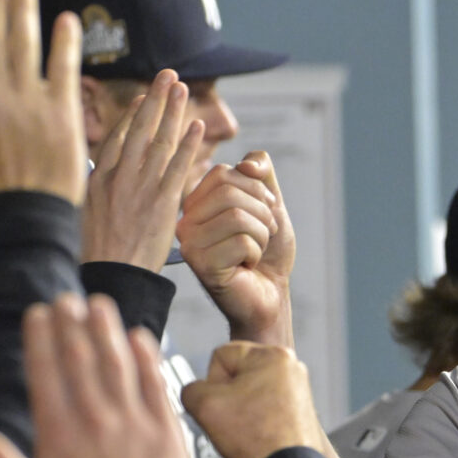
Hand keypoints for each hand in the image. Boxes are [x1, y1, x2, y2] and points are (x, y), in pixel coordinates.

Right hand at [0, 292, 197, 457]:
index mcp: (57, 434)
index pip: (45, 372)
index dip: (41, 338)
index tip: (38, 313)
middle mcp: (94, 420)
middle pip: (80, 360)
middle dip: (71, 324)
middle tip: (67, 298)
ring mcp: (133, 423)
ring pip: (117, 364)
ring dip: (106, 330)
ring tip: (98, 304)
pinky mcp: (166, 431)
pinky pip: (155, 385)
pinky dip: (146, 358)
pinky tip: (138, 337)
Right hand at [81, 71, 208, 270]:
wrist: (111, 276)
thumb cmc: (95, 253)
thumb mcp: (83, 214)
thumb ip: (94, 190)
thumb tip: (98, 176)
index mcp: (96, 178)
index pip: (116, 137)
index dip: (132, 115)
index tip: (144, 97)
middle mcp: (117, 176)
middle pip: (138, 128)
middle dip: (155, 99)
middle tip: (168, 75)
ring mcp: (141, 187)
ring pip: (159, 140)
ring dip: (173, 112)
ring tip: (184, 89)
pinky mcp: (163, 202)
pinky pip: (178, 166)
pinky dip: (189, 145)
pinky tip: (198, 126)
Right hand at [178, 151, 295, 344]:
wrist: (271, 294)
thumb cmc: (267, 251)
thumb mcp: (269, 203)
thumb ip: (261, 172)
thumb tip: (248, 164)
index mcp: (196, 202)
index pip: (224, 173)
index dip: (256, 190)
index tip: (266, 212)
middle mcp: (185, 221)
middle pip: (230, 193)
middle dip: (262, 213)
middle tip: (265, 235)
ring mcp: (190, 243)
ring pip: (236, 216)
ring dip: (261, 235)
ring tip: (254, 252)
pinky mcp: (201, 264)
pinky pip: (241, 242)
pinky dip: (256, 253)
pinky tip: (247, 267)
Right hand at [180, 341, 321, 457]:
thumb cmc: (256, 439)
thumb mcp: (204, 406)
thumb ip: (190, 389)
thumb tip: (196, 392)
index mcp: (272, 355)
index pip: (221, 355)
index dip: (212, 382)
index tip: (223, 405)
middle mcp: (291, 366)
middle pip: (236, 373)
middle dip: (227, 396)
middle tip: (234, 420)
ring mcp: (299, 388)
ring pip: (249, 391)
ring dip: (240, 409)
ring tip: (247, 431)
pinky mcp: (300, 409)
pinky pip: (264, 407)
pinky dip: (257, 420)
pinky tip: (257, 436)